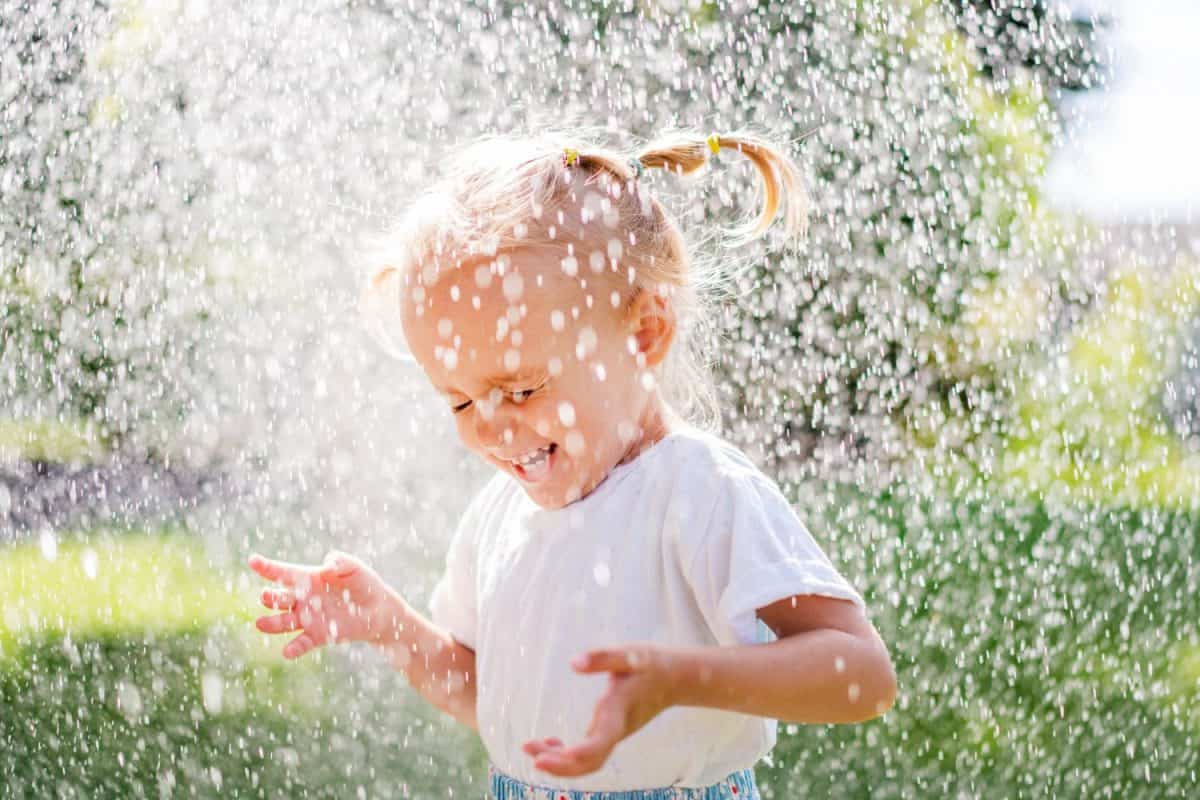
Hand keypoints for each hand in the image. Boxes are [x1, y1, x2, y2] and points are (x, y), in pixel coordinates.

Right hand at [248, 550, 402, 658]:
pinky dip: (294, 648)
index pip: (283, 573)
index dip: (267, 567)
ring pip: (283, 622)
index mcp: (308, 579)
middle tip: (266, 597)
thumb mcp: (354, 567)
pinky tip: (287, 652)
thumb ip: (341, 562)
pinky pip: (301, 643)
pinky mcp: (318, 636)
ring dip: (272, 624)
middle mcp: (302, 600)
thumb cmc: (363, 583)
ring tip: (261, 624)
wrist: (378, 609)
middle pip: (279, 598)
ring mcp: (308, 619)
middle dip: (270, 598)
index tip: (252, 561)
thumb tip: (326, 566)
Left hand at [522, 644, 678, 776]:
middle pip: (590, 762)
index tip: (551, 756)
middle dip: (559, 764)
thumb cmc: (650, 664)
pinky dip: (566, 755)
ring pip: (587, 762)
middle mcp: (617, 730)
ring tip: (530, 747)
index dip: (577, 754)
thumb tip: (574, 663)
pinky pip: (588, 755)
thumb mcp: (629, 654)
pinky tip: (549, 742)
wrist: (675, 679)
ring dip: (558, 761)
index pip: (600, 743)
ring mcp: (614, 735)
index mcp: (619, 712)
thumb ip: (602, 657)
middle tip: (529, 750)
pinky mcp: (611, 733)